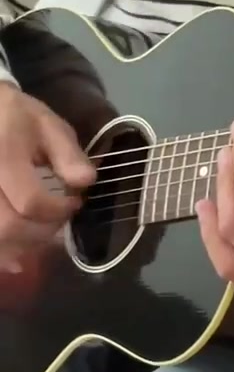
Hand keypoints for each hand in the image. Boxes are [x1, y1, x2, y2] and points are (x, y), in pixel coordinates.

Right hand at [0, 84, 95, 258]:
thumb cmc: (15, 118)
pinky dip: (4, 252)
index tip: (75, 202)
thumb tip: (87, 181)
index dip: (58, 210)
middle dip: (43, 232)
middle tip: (60, 221)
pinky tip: (19, 251)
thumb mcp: (47, 125)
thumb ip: (67, 154)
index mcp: (3, 158)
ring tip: (42, 232)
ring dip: (23, 246)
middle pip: (8, 228)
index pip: (30, 202)